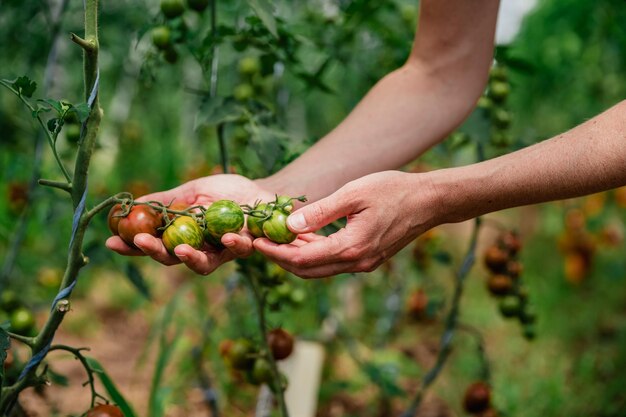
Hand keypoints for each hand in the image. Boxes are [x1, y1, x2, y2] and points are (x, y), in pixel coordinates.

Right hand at [106, 174, 273, 274]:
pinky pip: (236, 251)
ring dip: (188, 258)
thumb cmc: (226, 192)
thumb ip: (165, 201)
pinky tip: (226, 236)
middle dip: (153, 252)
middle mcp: (198, 248)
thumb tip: (131, 204)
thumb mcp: (191, 191)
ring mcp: (220, 252)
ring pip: (201, 265)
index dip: (131, 247)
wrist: (262, 193)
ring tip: (179, 249)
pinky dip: (231, 243)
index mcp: (182, 234)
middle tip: (139, 242)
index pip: (152, 244)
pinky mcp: (244, 250)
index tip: (111, 243)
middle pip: (170, 258)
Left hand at [254, 171, 439, 277]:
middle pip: (307, 270)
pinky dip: (315, 252)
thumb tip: (288, 225)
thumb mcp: (353, 194)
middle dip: (281, 259)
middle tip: (260, 242)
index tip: (255, 242)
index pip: (301, 259)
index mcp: (351, 248)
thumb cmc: (394, 190)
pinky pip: (334, 261)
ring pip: (320, 268)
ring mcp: (364, 264)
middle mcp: (356, 263)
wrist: (430, 202)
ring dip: (297, 256)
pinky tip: (304, 236)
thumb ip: (320, 212)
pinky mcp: (368, 258)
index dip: (275, 253)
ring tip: (277, 238)